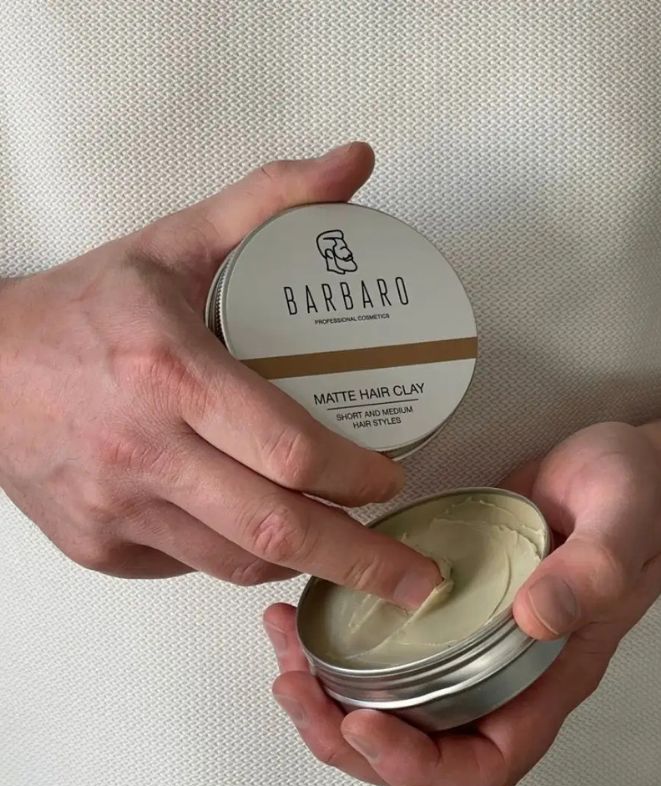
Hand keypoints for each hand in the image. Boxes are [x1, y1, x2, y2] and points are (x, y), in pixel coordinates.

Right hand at [0, 142, 439, 603]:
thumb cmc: (81, 311)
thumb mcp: (176, 243)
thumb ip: (269, 199)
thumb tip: (352, 165)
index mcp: (169, 372)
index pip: (289, 450)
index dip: (357, 476)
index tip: (391, 477)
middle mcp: (142, 451)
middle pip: (277, 530)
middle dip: (362, 561)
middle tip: (414, 577)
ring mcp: (117, 511)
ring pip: (238, 564)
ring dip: (305, 562)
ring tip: (347, 548)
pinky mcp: (101, 548)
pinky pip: (191, 568)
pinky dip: (240, 557)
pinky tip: (261, 533)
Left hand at [264, 421, 660, 785]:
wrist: (615, 466)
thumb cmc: (635, 498)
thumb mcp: (621, 523)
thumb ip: (591, 571)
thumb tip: (533, 619)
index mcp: (547, 676)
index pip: (482, 761)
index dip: (419, 767)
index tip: (363, 728)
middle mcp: (501, 672)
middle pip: (418, 748)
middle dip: (345, 738)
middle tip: (295, 690)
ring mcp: (467, 643)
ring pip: (390, 705)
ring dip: (328, 699)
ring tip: (285, 660)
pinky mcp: (440, 608)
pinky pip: (384, 650)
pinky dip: (336, 648)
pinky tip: (305, 620)